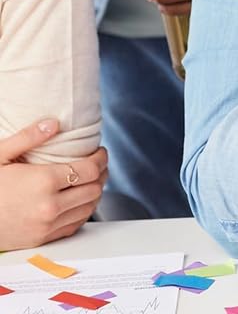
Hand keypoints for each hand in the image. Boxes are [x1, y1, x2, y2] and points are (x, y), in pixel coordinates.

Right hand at [0, 119, 107, 249]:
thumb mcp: (0, 155)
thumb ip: (28, 136)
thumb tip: (53, 122)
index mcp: (43, 182)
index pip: (91, 170)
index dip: (102, 158)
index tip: (100, 152)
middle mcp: (49, 207)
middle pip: (95, 188)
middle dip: (102, 173)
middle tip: (99, 163)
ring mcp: (46, 226)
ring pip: (89, 208)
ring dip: (95, 192)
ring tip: (91, 179)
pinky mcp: (42, 239)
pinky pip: (76, 225)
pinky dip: (84, 211)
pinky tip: (79, 199)